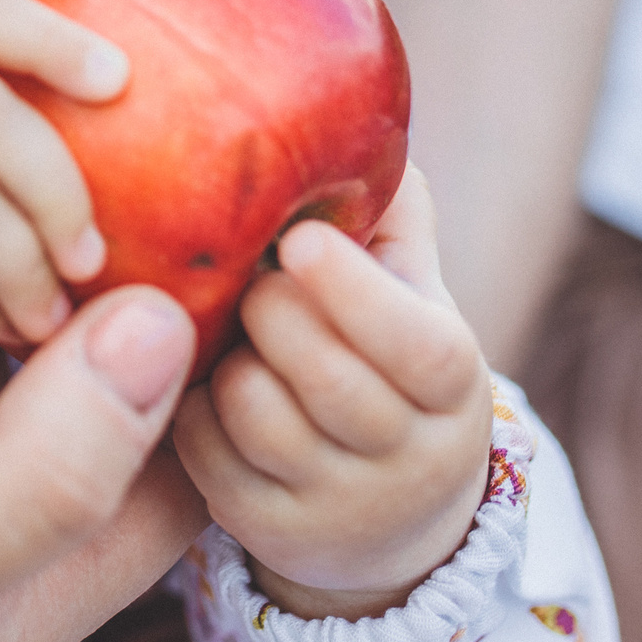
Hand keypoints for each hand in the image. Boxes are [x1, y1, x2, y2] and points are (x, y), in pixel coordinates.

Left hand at [171, 166, 490, 619]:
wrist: (392, 511)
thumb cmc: (389, 360)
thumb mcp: (414, 296)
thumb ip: (396, 218)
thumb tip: (366, 112)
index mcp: (452, 381)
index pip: (411, 341)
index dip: (350, 289)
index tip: (299, 241)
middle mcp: (407, 456)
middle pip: (321, 374)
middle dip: (270, 309)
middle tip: (248, 270)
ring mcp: (337, 503)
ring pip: (254, 411)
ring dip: (224, 354)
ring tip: (227, 319)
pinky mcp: (267, 528)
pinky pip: (202, 451)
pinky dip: (188, 400)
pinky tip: (195, 369)